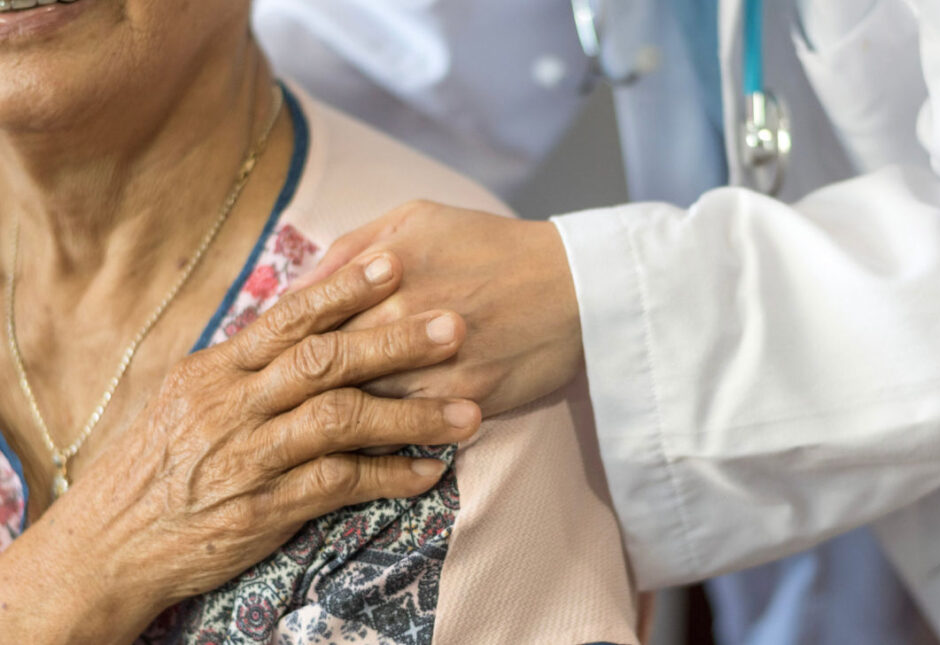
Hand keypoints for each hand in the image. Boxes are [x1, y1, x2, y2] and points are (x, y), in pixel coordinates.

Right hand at [0, 252, 479, 643]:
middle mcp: (231, 405)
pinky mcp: (260, 510)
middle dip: (395, 341)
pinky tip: (429, 473)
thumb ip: (246, 365)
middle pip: (323, 360)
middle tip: (455, 327)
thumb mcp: (187, 399)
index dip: (345, 288)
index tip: (395, 264)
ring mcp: (247, 457)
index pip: (288, 316)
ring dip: (410, 415)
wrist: (105, 546)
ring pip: (340, 420)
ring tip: (468, 414)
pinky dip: (389, 477)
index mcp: (215, 369)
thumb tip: (302, 325)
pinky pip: (337, 486)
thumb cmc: (156, 465)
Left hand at [290, 200, 583, 415]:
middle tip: (273, 418)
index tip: (269, 370)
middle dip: (296, 396)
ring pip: (360, 406)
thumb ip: (349, 250)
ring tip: (307, 439)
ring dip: (332, 425)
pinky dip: (379, 444)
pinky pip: (406, 432)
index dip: (280, 352)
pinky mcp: (465, 397)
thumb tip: (294, 290)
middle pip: (325, 370)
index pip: (306, 320)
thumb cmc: (490, 244)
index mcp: (382, 270)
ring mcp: (433, 362)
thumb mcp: (415, 219)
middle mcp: (401, 318)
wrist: (573, 283)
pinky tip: (362, 449)